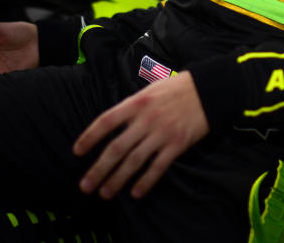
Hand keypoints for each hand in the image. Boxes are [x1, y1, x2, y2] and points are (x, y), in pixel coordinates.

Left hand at [73, 71, 208, 199]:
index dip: (89, 137)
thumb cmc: (174, 89)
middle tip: (85, 186)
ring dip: (117, 179)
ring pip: (134, 161)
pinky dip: (145, 181)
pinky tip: (135, 192)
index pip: (106, 122)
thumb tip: (111, 125)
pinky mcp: (176, 145)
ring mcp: (161, 134)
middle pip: (116, 148)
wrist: (206, 91)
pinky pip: (157, 167)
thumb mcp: (147, 90)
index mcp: (135, 103)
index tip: (77, 152)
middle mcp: (145, 120)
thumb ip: (130, 108)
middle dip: (98, 169)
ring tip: (105, 193)